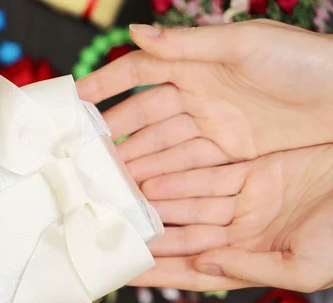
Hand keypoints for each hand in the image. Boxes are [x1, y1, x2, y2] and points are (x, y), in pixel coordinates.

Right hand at [77, 20, 332, 181]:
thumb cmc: (306, 62)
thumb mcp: (246, 46)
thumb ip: (187, 44)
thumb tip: (134, 31)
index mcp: (198, 65)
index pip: (139, 74)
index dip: (106, 85)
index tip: (74, 100)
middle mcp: (200, 96)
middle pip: (144, 118)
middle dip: (112, 134)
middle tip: (82, 154)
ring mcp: (215, 128)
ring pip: (162, 147)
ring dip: (133, 163)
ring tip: (104, 181)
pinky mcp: (233, 156)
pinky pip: (189, 168)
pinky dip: (165, 180)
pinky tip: (142, 192)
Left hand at [127, 145, 332, 292]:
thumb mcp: (303, 265)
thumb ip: (248, 267)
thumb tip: (202, 264)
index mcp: (249, 261)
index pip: (191, 270)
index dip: (157, 273)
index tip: (123, 273)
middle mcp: (241, 233)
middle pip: (183, 235)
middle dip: (148, 235)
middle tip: (109, 232)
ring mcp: (245, 201)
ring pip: (189, 201)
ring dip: (157, 203)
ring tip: (121, 203)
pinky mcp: (254, 172)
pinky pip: (209, 174)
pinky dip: (181, 175)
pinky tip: (152, 177)